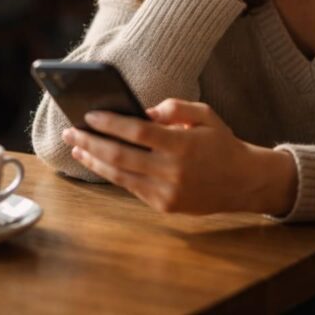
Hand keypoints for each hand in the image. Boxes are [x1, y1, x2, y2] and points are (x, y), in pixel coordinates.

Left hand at [61, 98, 297, 215]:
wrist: (244, 182)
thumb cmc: (221, 142)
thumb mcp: (205, 114)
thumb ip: (173, 108)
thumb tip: (139, 111)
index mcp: (182, 144)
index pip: (137, 132)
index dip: (110, 123)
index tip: (88, 115)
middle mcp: (173, 171)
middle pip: (120, 156)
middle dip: (90, 142)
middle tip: (70, 132)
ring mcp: (167, 192)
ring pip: (120, 175)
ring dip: (93, 160)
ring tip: (75, 148)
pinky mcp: (164, 206)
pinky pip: (130, 187)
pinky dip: (110, 174)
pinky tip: (97, 162)